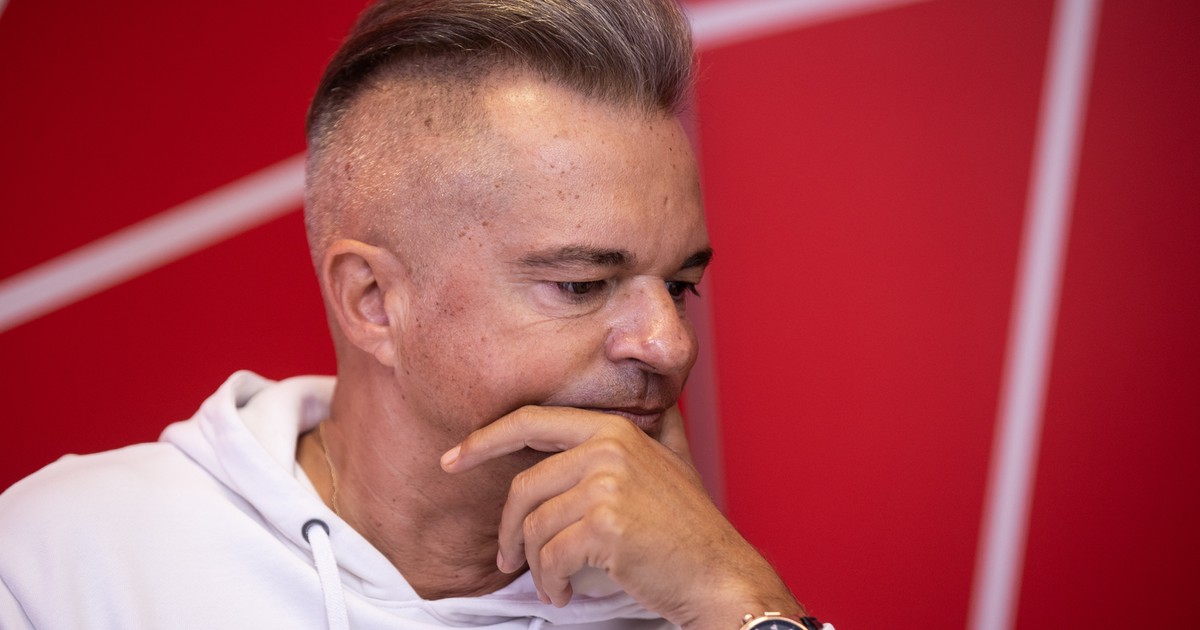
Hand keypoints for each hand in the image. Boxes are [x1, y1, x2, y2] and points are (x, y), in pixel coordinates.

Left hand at [440, 405, 800, 628]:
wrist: (720, 574)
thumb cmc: (691, 528)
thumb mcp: (671, 460)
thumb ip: (646, 428)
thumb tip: (644, 393)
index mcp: (613, 428)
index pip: (529, 421)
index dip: (483, 439)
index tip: (452, 459)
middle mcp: (609, 447)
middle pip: (523, 486)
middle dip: (507, 530)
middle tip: (508, 558)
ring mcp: (608, 484)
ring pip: (533, 527)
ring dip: (535, 566)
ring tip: (556, 581)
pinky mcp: (605, 526)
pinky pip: (549, 557)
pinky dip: (551, 583)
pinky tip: (567, 591)